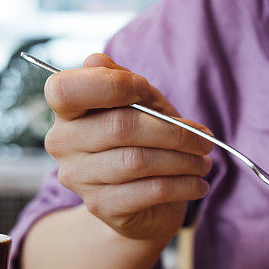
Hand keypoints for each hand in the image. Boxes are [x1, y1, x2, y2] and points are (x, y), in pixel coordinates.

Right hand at [43, 54, 212, 241]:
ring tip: (205, 163)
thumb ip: (127, 83)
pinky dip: (183, 185)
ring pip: (138, 161)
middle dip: (173, 132)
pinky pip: (149, 191)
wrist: (146, 203)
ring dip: (183, 161)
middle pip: (120, 127)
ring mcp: (78, 177)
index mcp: (68, 110)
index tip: (146, 90)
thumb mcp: (143, 106)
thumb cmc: (146, 143)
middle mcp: (63, 143)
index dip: (110, 85)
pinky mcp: (100, 206)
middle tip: (205, 140)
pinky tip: (198, 184)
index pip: (66, 89)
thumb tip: (97, 62)